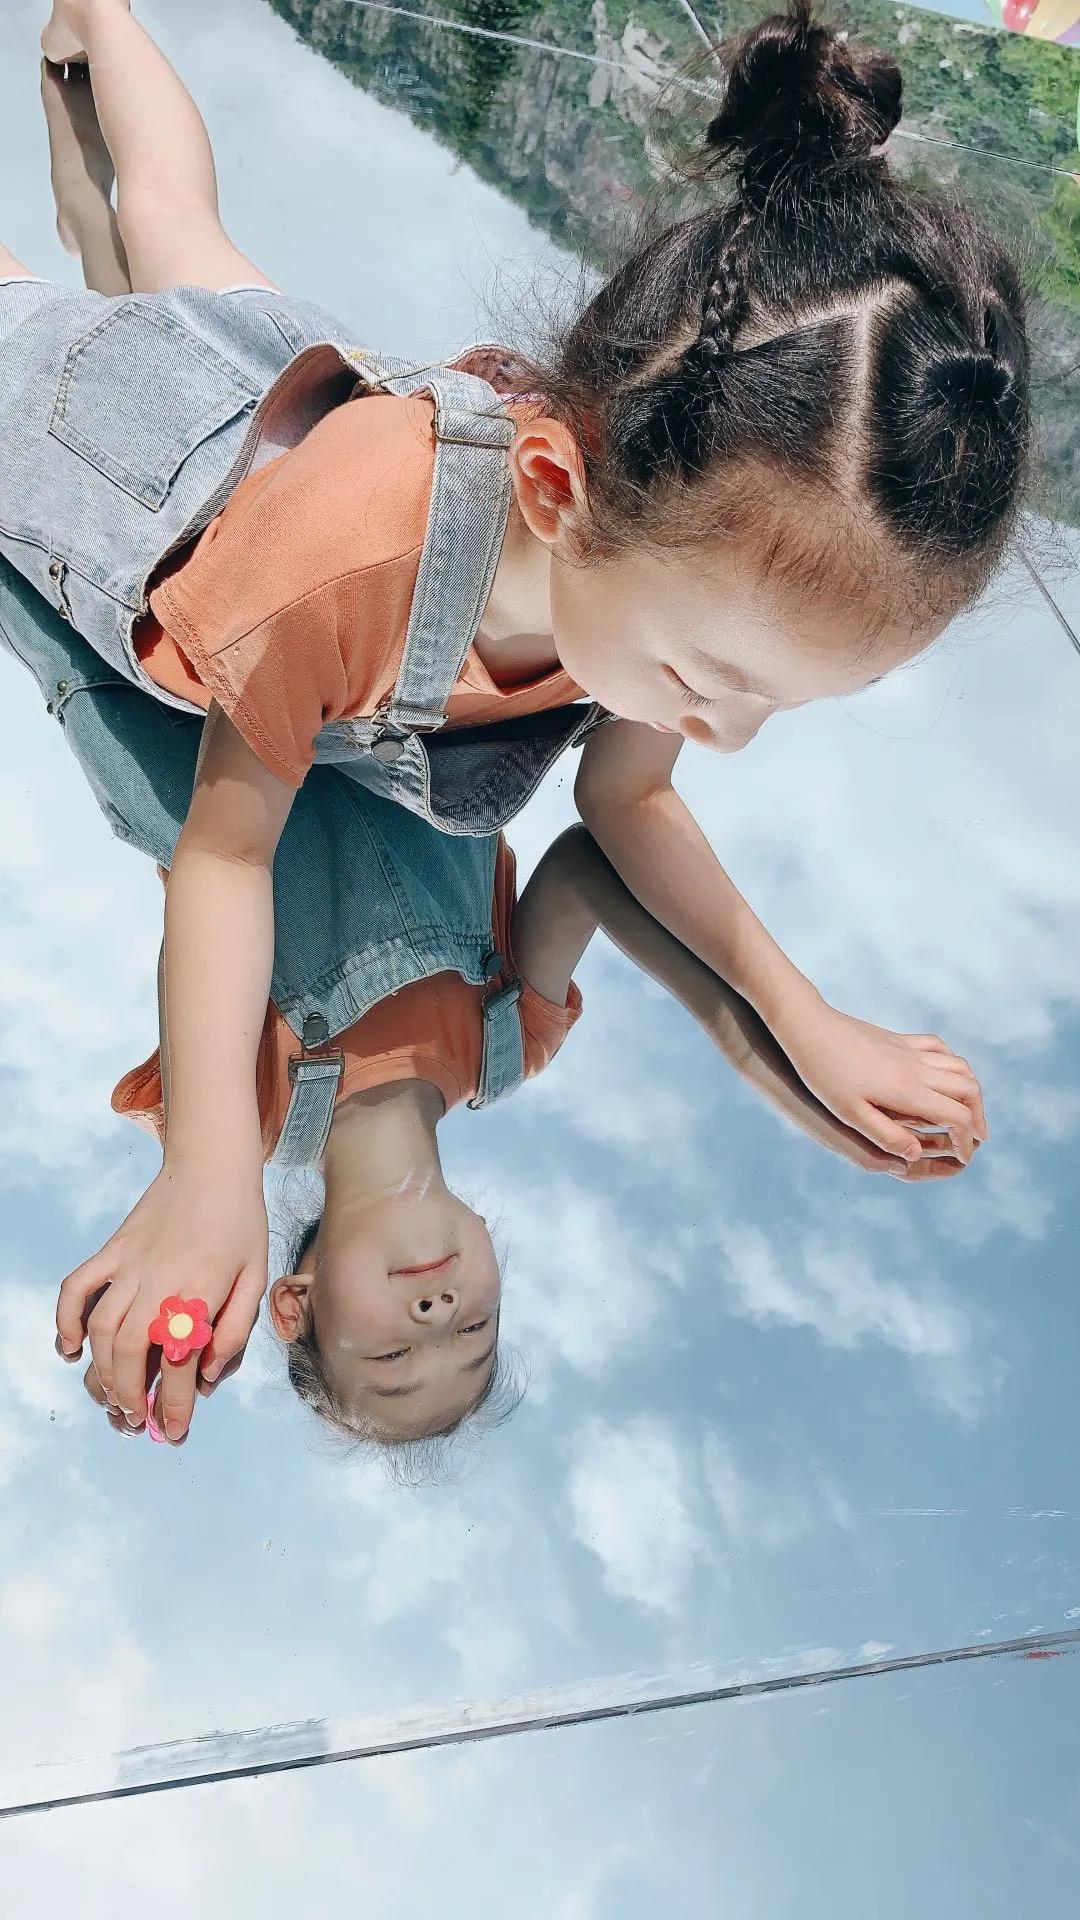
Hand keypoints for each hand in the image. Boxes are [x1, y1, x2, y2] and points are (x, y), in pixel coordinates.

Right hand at [56, 1159, 266, 1441]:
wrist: (213, 1167)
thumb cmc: (241, 1224)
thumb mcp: (256, 1277)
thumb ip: (235, 1331)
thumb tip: (207, 1376)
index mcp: (199, 1293)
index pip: (178, 1364)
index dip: (173, 1406)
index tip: (173, 1432)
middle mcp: (158, 1283)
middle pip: (128, 1354)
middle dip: (130, 1398)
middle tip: (138, 1422)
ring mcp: (129, 1266)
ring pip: (100, 1330)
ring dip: (100, 1372)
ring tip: (112, 1400)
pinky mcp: (112, 1251)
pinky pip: (77, 1289)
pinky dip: (66, 1320)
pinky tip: (69, 1350)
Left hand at [777, 1004, 986, 1166]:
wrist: (810, 1027)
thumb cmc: (824, 1074)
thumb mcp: (850, 1113)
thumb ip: (886, 1136)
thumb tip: (918, 1155)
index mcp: (908, 1091)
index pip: (957, 1118)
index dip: (967, 1142)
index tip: (964, 1158)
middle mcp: (917, 1068)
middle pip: (969, 1091)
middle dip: (979, 1117)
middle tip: (976, 1139)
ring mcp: (910, 1050)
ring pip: (960, 1067)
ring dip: (972, 1091)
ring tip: (969, 1112)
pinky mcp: (899, 1039)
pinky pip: (940, 1048)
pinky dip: (954, 1064)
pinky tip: (946, 1075)